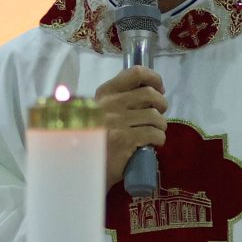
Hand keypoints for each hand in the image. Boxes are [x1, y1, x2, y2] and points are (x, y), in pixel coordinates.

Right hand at [94, 64, 168, 184]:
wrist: (80, 168)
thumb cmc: (93, 139)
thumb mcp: (99, 112)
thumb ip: (119, 99)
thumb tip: (152, 91)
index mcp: (104, 93)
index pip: (135, 73)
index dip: (154, 79)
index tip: (159, 89)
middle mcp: (109, 104)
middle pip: (150, 95)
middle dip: (161, 105)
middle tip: (158, 115)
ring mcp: (116, 123)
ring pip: (155, 116)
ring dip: (160, 125)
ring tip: (154, 132)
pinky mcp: (124, 141)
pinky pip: (154, 134)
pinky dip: (159, 139)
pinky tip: (153, 144)